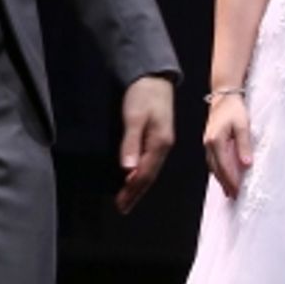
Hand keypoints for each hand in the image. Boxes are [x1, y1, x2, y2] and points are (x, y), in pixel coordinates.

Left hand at [116, 76, 174, 213]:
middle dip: (136, 193)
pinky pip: (150, 160)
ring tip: (128, 197)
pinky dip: (142, 172)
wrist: (153, 76)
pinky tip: (135, 175)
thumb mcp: (134, 117)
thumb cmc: (144, 93)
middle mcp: (163, 145)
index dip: (132, 191)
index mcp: (160, 143)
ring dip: (138, 185)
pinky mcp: (158, 136)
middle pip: (149, 176)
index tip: (121, 204)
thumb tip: (128, 169)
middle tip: (123, 207)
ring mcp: (162, 141)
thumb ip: (131, 143)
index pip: (144, 174)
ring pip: (150, 169)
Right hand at [203, 92, 251, 197]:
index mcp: (215, 141)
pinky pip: (213, 161)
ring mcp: (207, 144)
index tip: (238, 192)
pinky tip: (225, 175)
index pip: (224, 167)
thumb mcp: (243, 126)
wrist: (224, 97)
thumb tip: (246, 165)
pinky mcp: (209, 142)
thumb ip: (244, 146)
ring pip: (213, 167)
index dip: (231, 181)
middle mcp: (208, 145)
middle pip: (217, 170)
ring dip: (221, 179)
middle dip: (225, 184)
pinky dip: (219, 170)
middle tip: (234, 197)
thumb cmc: (234, 109)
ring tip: (230, 191)